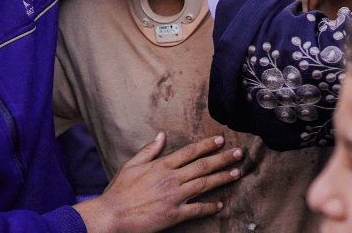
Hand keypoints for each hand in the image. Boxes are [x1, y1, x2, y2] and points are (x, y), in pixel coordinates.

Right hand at [74, 132, 242, 232]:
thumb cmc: (119, 191)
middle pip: (203, 165)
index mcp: (161, 165)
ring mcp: (174, 197)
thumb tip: (161, 135)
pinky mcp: (174, 215)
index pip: (190, 151)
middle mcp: (171, 179)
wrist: (111, 215)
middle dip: (223, 158)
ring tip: (236, 173)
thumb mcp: (131, 164)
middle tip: (239, 153)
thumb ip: (149, 150)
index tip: (220, 140)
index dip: (207, 145)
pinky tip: (219, 204)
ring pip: (204, 185)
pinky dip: (209, 207)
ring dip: (222, 178)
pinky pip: (197, 210)